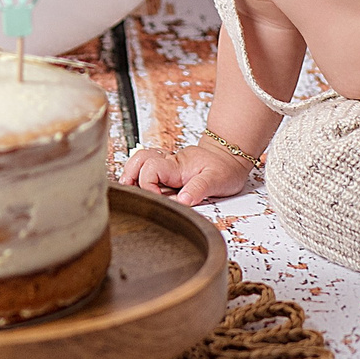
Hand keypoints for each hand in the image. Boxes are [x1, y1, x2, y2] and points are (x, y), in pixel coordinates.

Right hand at [117, 143, 247, 205]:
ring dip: (132, 173)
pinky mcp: (170, 169)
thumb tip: (182, 200)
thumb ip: (198, 189)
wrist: (231, 157)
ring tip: (128, 188)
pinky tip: (139, 186)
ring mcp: (169, 165)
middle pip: (139, 160)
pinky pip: (149, 167)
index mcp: (178, 166)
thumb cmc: (225, 168)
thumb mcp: (217, 180)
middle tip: (128, 190)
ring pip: (141, 161)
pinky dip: (140, 174)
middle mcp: (170, 163)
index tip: (155, 200)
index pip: (151, 171)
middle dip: (130, 174)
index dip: (148, 186)